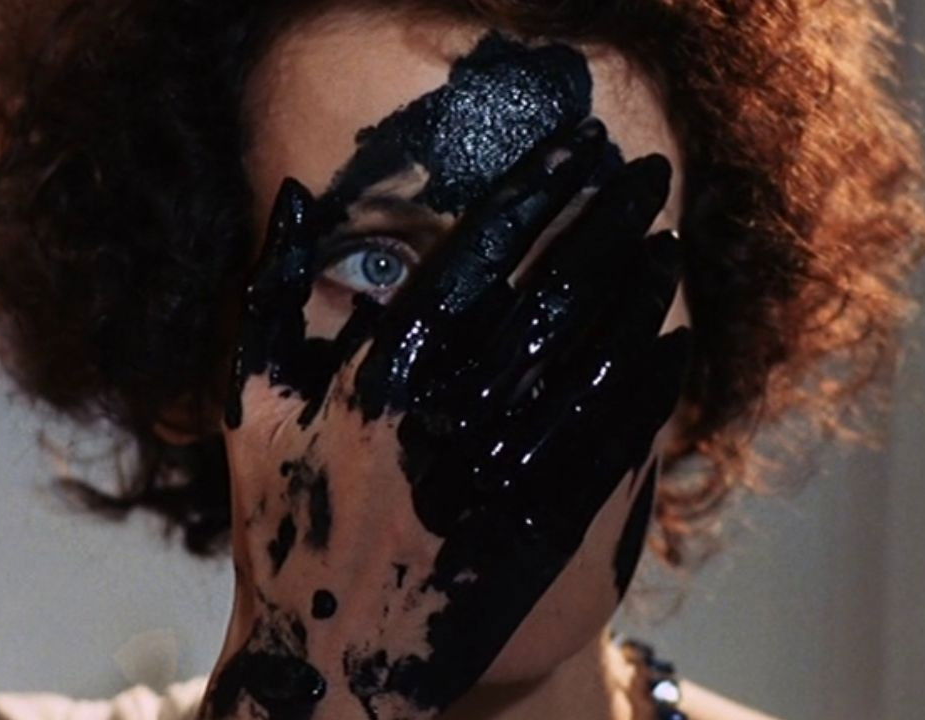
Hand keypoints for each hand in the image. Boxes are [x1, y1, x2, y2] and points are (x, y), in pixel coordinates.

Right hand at [207, 119, 691, 719]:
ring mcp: (503, 473)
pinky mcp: (543, 527)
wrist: (330, 657)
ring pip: (591, 360)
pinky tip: (674, 346)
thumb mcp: (250, 400)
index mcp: (382, 372)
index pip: (476, 256)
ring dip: (638, 294)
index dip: (533, 194)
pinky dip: (648, 389)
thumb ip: (272, 290)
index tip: (575, 149)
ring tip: (669, 243)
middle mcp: (451, 413)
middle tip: (646, 174)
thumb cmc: (282, 522)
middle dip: (605, 222)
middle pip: (550, 293)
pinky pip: (611, 443)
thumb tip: (298, 192)